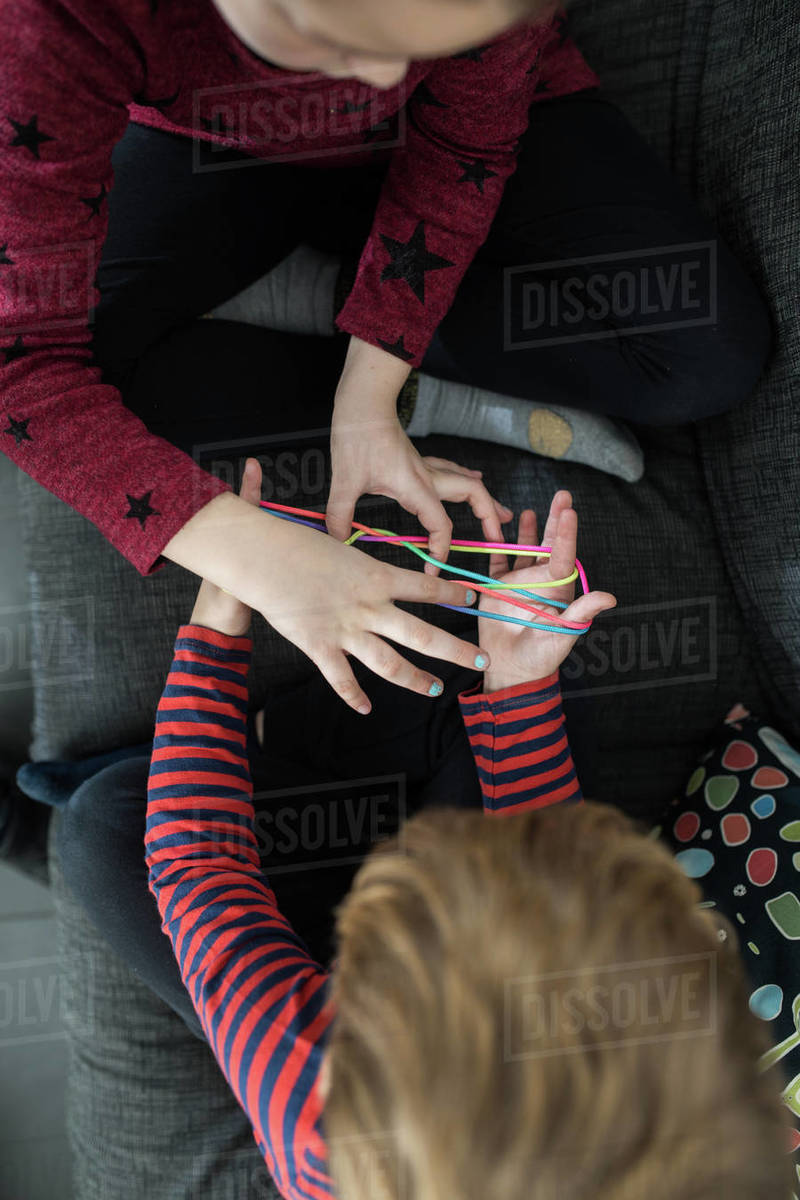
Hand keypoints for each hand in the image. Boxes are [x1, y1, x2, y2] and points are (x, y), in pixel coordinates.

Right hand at [164, 485, 493, 715]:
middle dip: (456, 650)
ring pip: (391, 663)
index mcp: (375, 575)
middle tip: (480, 661)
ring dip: (416, 679)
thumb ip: (350, 558)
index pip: (425, 586)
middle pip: (423, 634)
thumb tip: (354, 557)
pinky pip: (342, 678)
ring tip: (436, 689)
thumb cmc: (290, 541)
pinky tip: (367, 708)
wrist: (258, 554)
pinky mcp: (319, 646)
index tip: (472, 598)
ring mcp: (346, 629)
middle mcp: (368, 606)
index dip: (451, 593)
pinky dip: (355, 696)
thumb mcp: (332, 545)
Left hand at [189, 457, 262, 637]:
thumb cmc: (219, 615)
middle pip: (246, 516)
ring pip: (255, 531)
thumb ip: (242, 584)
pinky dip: (273, 539)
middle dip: (251, 494)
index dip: (247, 490)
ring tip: (268, 495)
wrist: (215, 634)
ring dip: (264, 516)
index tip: (251, 467)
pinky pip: (263, 549)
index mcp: (225, 551)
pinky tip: (286, 536)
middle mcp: (232, 551)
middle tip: (254, 469)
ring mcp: (240, 561)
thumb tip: (258, 570)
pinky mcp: (249, 573)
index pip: (239, 513)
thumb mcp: (231, 597)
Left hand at [325, 338, 511, 572]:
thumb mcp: (345, 480)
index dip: (441, 550)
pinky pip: (453, 471)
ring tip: (502, 516)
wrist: (363, 404)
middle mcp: (428, 477)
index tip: (432, 571)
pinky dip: (468, 481)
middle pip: (473, 495)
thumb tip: (338, 539)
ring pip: (467, 483)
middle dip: (490, 518)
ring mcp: (426, 466)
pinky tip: (476, 479)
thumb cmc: (357, 437)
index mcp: (416, 486)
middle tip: (497, 539)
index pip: (440, 525)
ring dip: (486, 500)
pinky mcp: (419, 459)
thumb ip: (341, 513)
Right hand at [478, 490, 616, 691]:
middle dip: (554, 521)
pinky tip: (496, 528)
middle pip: (548, 545)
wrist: (511, 671)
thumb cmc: (542, 657)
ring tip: (530, 509)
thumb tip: (610, 598)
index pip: (563, 556)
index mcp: (559, 590)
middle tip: (562, 495)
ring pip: (523, 550)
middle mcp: (540, 581)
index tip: (569, 511)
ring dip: (527, 530)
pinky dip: (495, 545)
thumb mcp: (564, 635)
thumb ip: (582, 613)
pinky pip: (496, 561)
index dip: (566, 534)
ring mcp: (518, 583)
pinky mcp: (496, 588)